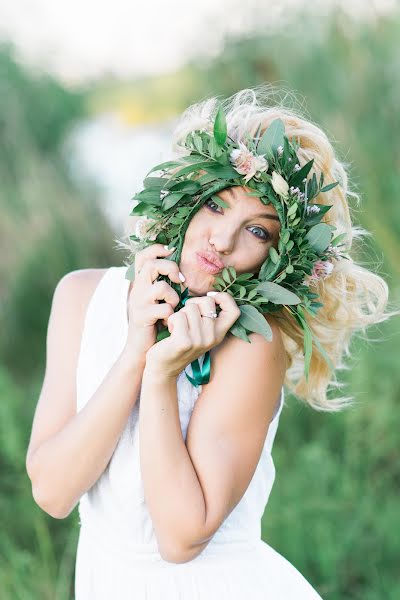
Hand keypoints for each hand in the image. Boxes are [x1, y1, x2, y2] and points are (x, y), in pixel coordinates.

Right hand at [122, 243, 184, 364]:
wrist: (140, 348)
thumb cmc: (154, 322)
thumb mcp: (157, 299)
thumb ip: (164, 284)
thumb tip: (181, 271)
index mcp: (141, 282)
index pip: (143, 256)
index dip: (156, 249)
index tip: (171, 252)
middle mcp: (137, 289)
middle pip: (151, 265)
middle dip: (170, 268)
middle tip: (180, 280)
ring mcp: (138, 303)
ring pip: (160, 288)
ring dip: (173, 297)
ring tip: (173, 307)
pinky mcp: (142, 317)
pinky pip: (164, 309)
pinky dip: (171, 315)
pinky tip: (168, 321)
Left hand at [144, 291, 240, 378]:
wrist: (164, 367)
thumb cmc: (180, 343)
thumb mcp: (200, 332)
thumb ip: (207, 316)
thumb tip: (210, 295)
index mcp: (219, 334)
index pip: (234, 311)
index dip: (225, 298)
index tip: (211, 299)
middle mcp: (212, 338)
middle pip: (207, 302)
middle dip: (193, 303)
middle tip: (186, 317)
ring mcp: (199, 340)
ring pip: (190, 308)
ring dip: (180, 313)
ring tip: (177, 327)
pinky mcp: (184, 342)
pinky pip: (178, 316)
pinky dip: (171, 320)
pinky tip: (171, 331)